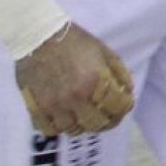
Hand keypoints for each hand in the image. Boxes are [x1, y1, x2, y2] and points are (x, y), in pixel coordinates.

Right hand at [15, 24, 134, 137]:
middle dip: (107, 120)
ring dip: (83, 125)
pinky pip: (49, 129)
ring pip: (73, 130)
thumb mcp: (104, 51)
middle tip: (108, 115)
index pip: (118, 107)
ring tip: (85, 116)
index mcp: (96, 81)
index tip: (124, 104)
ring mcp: (55, 105)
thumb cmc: (75, 41)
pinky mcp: (37, 108)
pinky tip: (64, 118)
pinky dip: (59, 127)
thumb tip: (128, 92)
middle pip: (97, 124)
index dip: (125, 107)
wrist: (40, 36)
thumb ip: (119, 72)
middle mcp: (76, 97)